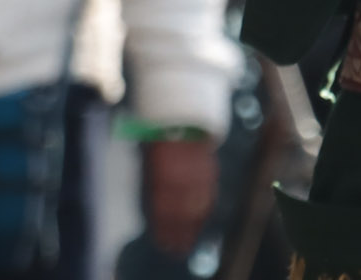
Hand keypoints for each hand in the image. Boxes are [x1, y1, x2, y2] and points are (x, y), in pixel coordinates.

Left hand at [141, 134, 218, 254]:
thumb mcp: (149, 154)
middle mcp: (183, 174)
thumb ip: (153, 179)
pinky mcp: (211, 169)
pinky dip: (205, 210)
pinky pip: (209, 194)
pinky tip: (201, 219)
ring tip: (189, 241)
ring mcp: (199, 172)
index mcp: (164, 170)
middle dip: (180, 232)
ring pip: (198, 205)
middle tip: (177, 249)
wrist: (183, 110)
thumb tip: (156, 204)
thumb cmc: (160, 134)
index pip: (164, 205)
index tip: (162, 242)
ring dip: (194, 226)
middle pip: (182, 210)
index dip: (164, 226)